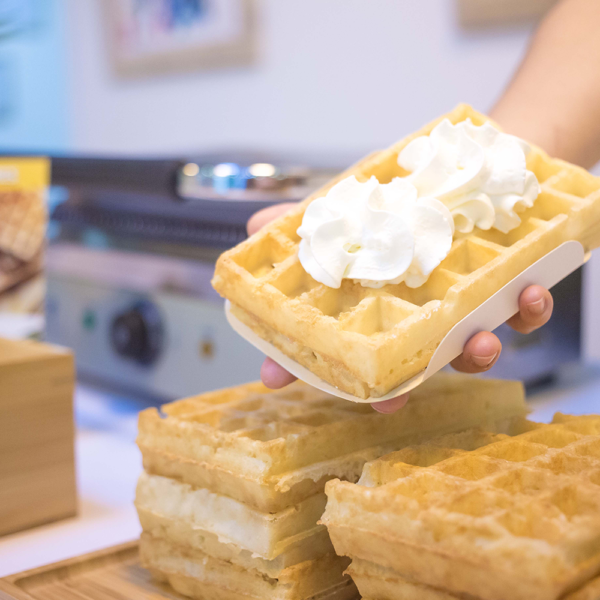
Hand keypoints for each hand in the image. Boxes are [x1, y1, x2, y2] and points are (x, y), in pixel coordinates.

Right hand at [247, 204, 553, 412]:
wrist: (480, 164)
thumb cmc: (410, 197)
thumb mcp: (357, 202)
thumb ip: (313, 218)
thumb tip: (256, 226)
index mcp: (377, 304)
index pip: (333, 341)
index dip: (301, 363)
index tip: (273, 378)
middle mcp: (417, 317)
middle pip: (399, 368)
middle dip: (392, 393)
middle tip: (386, 403)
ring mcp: (464, 311)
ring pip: (467, 353)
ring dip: (473, 356)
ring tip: (476, 342)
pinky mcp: (511, 294)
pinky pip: (524, 316)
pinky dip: (529, 311)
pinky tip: (528, 293)